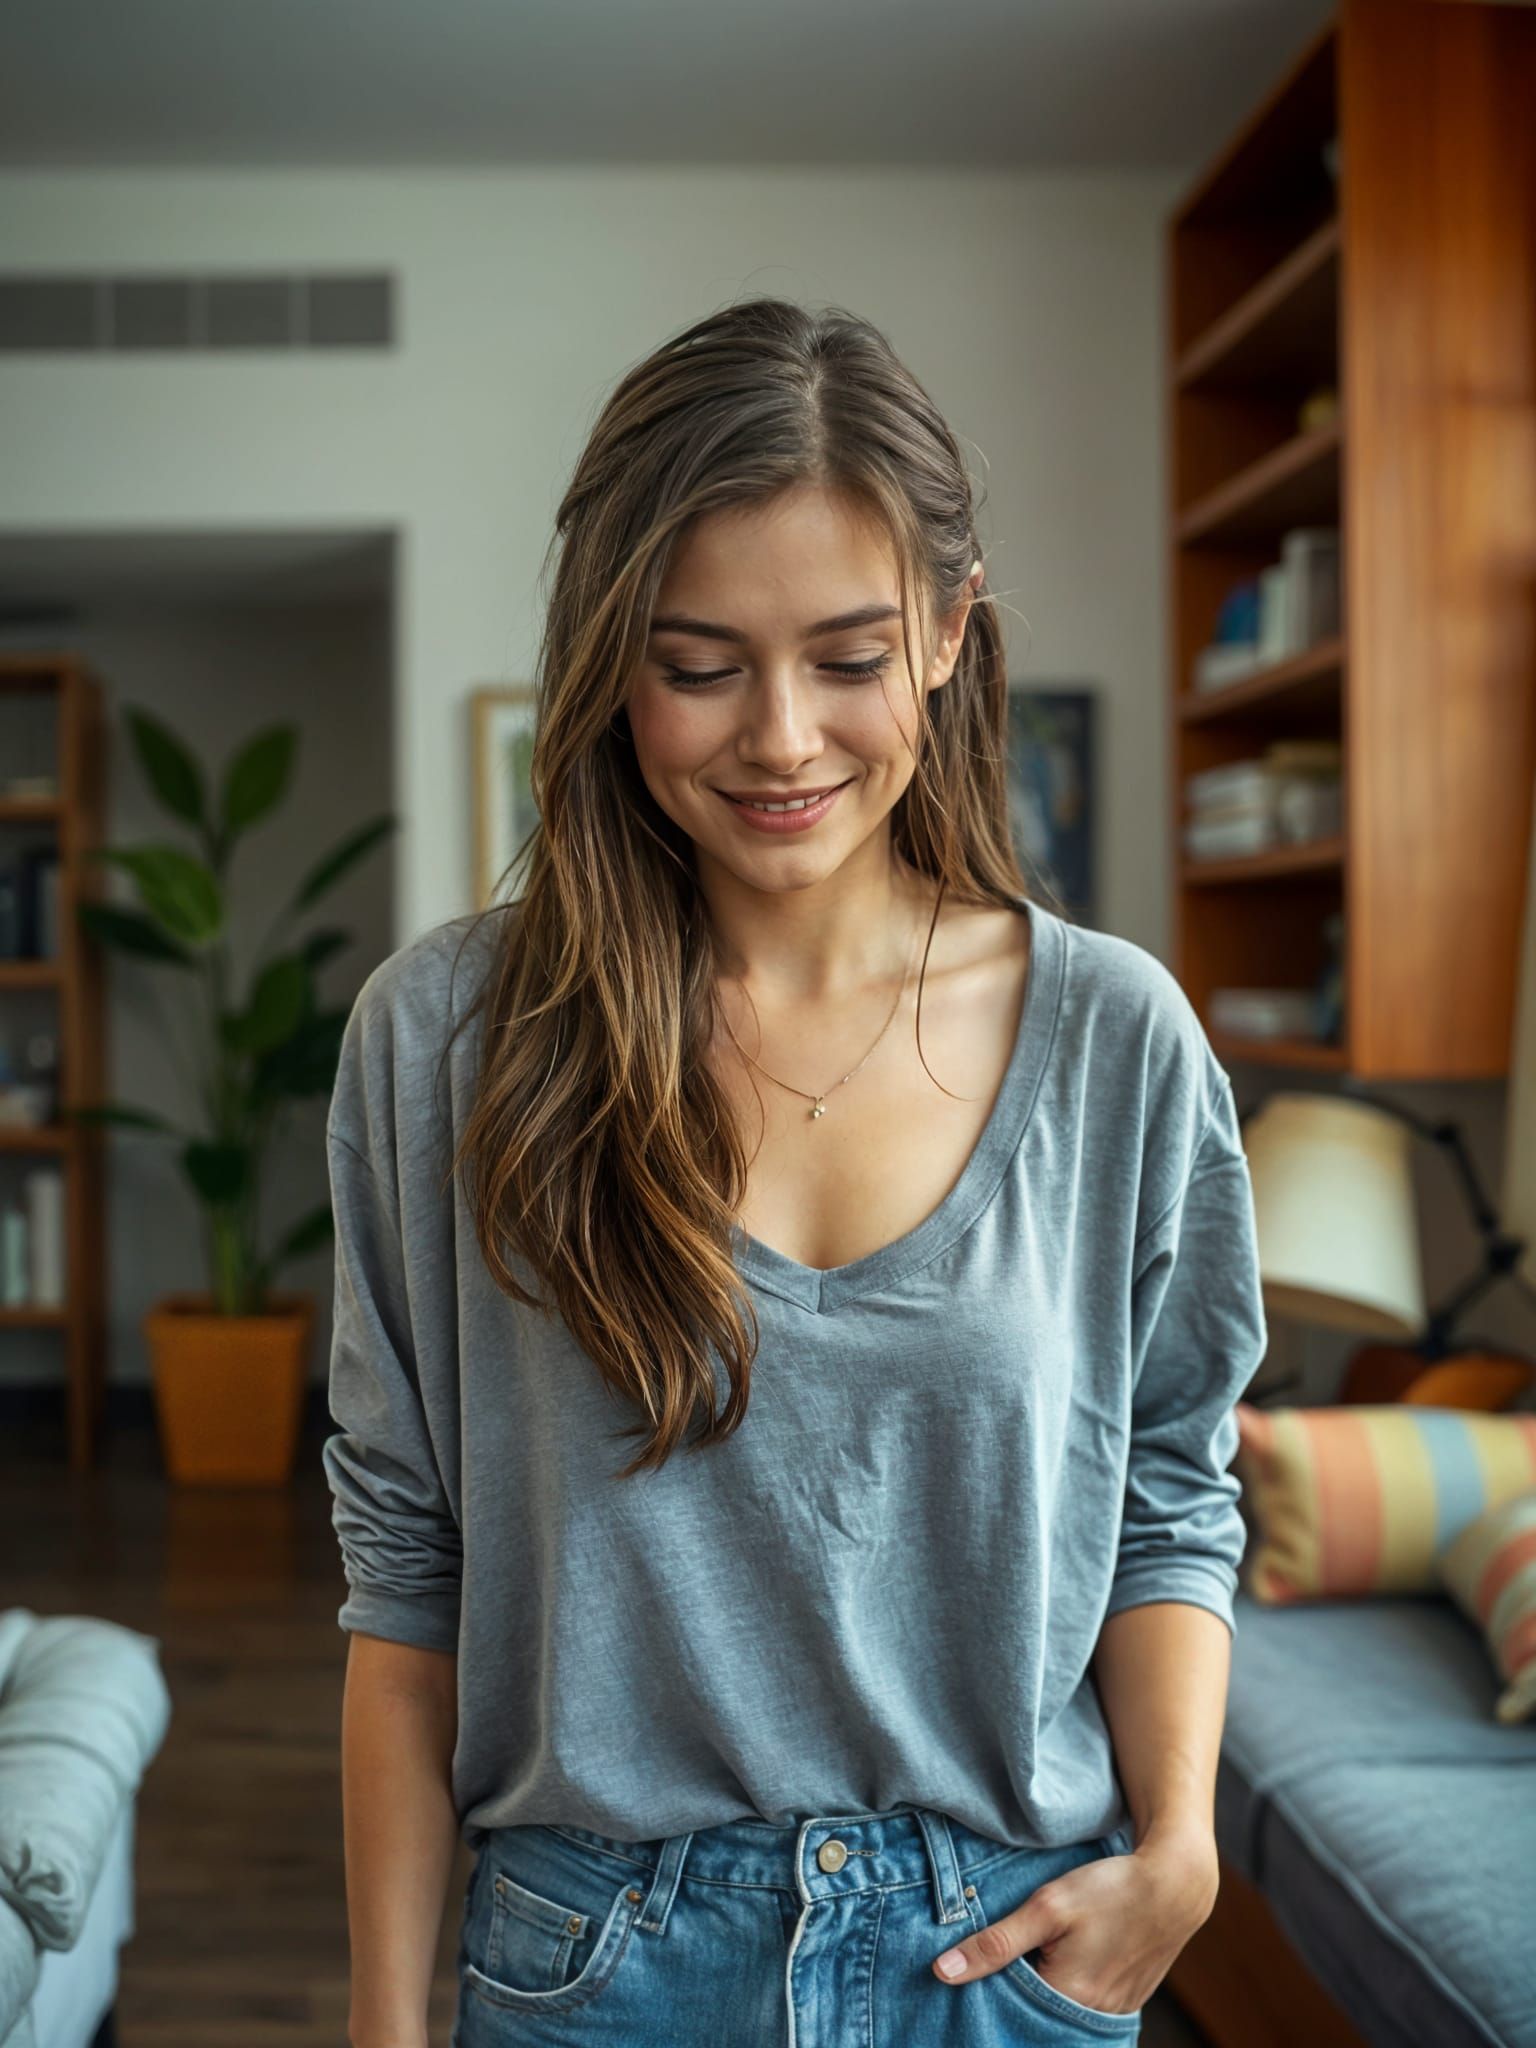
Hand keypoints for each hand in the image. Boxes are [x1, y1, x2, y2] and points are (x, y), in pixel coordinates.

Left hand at [931, 1826, 1218, 2014]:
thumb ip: (995, 1943)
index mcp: (1068, 2000)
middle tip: (992, 1971)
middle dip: (1008, 2002)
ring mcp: (1112, 2015)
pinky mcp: (1124, 2004)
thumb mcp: (1047, 1906)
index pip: (1007, 2016)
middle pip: (1033, 2021)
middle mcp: (1091, 2019)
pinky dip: (1063, 1995)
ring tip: (1026, 1965)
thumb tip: (943, 1971)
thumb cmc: (1110, 1890)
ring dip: (1037, 1998)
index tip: (962, 1984)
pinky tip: (1054, 1967)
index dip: (983, 1998)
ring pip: (1057, 2017)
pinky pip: (1082, 2012)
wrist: (1174, 1885)